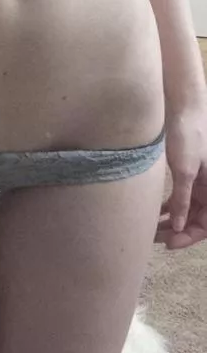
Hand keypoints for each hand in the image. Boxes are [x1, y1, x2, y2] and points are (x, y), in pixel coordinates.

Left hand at [155, 109, 206, 249]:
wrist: (185, 108)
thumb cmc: (189, 136)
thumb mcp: (185, 170)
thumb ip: (182, 199)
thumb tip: (177, 226)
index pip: (205, 225)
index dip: (188, 237)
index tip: (169, 243)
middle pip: (195, 219)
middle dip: (176, 231)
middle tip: (155, 238)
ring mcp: (200, 182)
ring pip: (186, 209)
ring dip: (171, 220)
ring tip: (151, 228)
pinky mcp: (188, 173)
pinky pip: (181, 196)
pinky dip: (169, 206)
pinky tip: (155, 212)